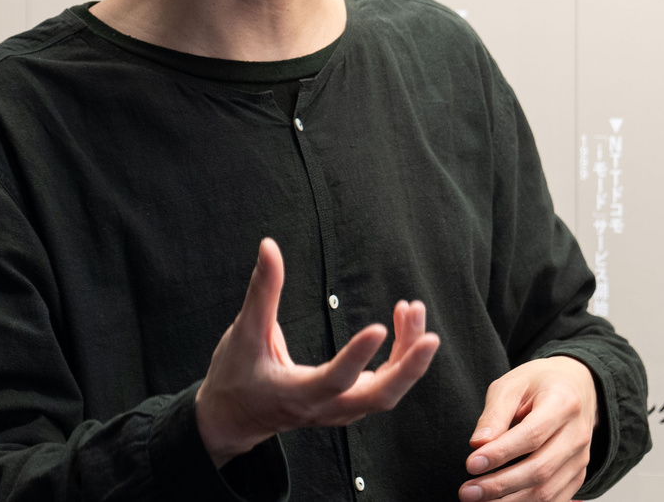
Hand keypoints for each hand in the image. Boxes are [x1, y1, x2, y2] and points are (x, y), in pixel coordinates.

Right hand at [194, 237, 440, 465]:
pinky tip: (404, 326)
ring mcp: (340, 410)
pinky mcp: (348, 403)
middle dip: (408, 368)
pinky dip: (400, 359)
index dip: (358, 356)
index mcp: (298, 394)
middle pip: (379, 398)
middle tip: (430, 335)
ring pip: (386, 391)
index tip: (381, 327)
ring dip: (407, 355)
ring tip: (414, 310)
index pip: (336, 379)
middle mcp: (325, 409)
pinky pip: (383, 385)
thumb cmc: (236, 374)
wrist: (233, 417)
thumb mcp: (245, 332)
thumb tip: (269, 246)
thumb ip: (262, 290)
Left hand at [458, 355, 597, 501]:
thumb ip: (495, 414)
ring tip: (478, 500)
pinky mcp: (578, 475)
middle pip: (540, 469)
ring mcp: (581, 458)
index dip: (500, 454)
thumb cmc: (539, 383)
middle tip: (467, 492)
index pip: (532, 435)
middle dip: (500, 485)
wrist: (576, 386)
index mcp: (563, 403)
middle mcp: (578, 434)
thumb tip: (477, 445)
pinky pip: (555, 500)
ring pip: (548, 492)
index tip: (471, 464)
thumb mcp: (512, 384)